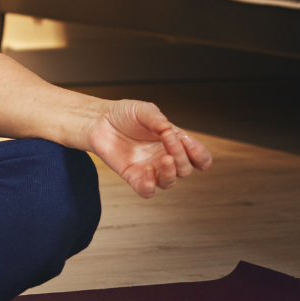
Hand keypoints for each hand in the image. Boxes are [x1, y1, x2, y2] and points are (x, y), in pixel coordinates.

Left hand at [82, 99, 212, 197]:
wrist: (99, 120)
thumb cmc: (123, 114)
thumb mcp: (143, 110)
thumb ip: (157, 119)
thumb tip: (168, 129)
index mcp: (173, 142)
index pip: (198, 158)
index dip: (200, 155)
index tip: (189, 143)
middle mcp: (164, 157)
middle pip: (185, 169)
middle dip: (181, 155)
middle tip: (168, 138)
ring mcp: (150, 168)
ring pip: (169, 182)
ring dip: (170, 173)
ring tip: (164, 158)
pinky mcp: (133, 176)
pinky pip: (146, 191)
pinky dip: (149, 186)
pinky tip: (147, 171)